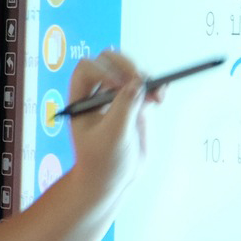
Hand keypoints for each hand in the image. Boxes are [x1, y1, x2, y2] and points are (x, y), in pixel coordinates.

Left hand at [65, 49, 156, 206]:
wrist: (114, 179)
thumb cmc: (102, 161)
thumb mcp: (112, 137)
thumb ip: (124, 108)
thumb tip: (138, 83)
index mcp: (80, 99)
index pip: (87, 69)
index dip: (103, 71)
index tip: (118, 87)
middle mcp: (97, 92)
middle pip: (109, 61)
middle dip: (127, 66)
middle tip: (141, 81)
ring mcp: (117, 97)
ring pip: (130, 71)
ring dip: (145, 77)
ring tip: (158, 95)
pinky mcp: (136, 104)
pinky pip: (147, 87)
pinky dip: (156, 87)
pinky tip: (161, 96)